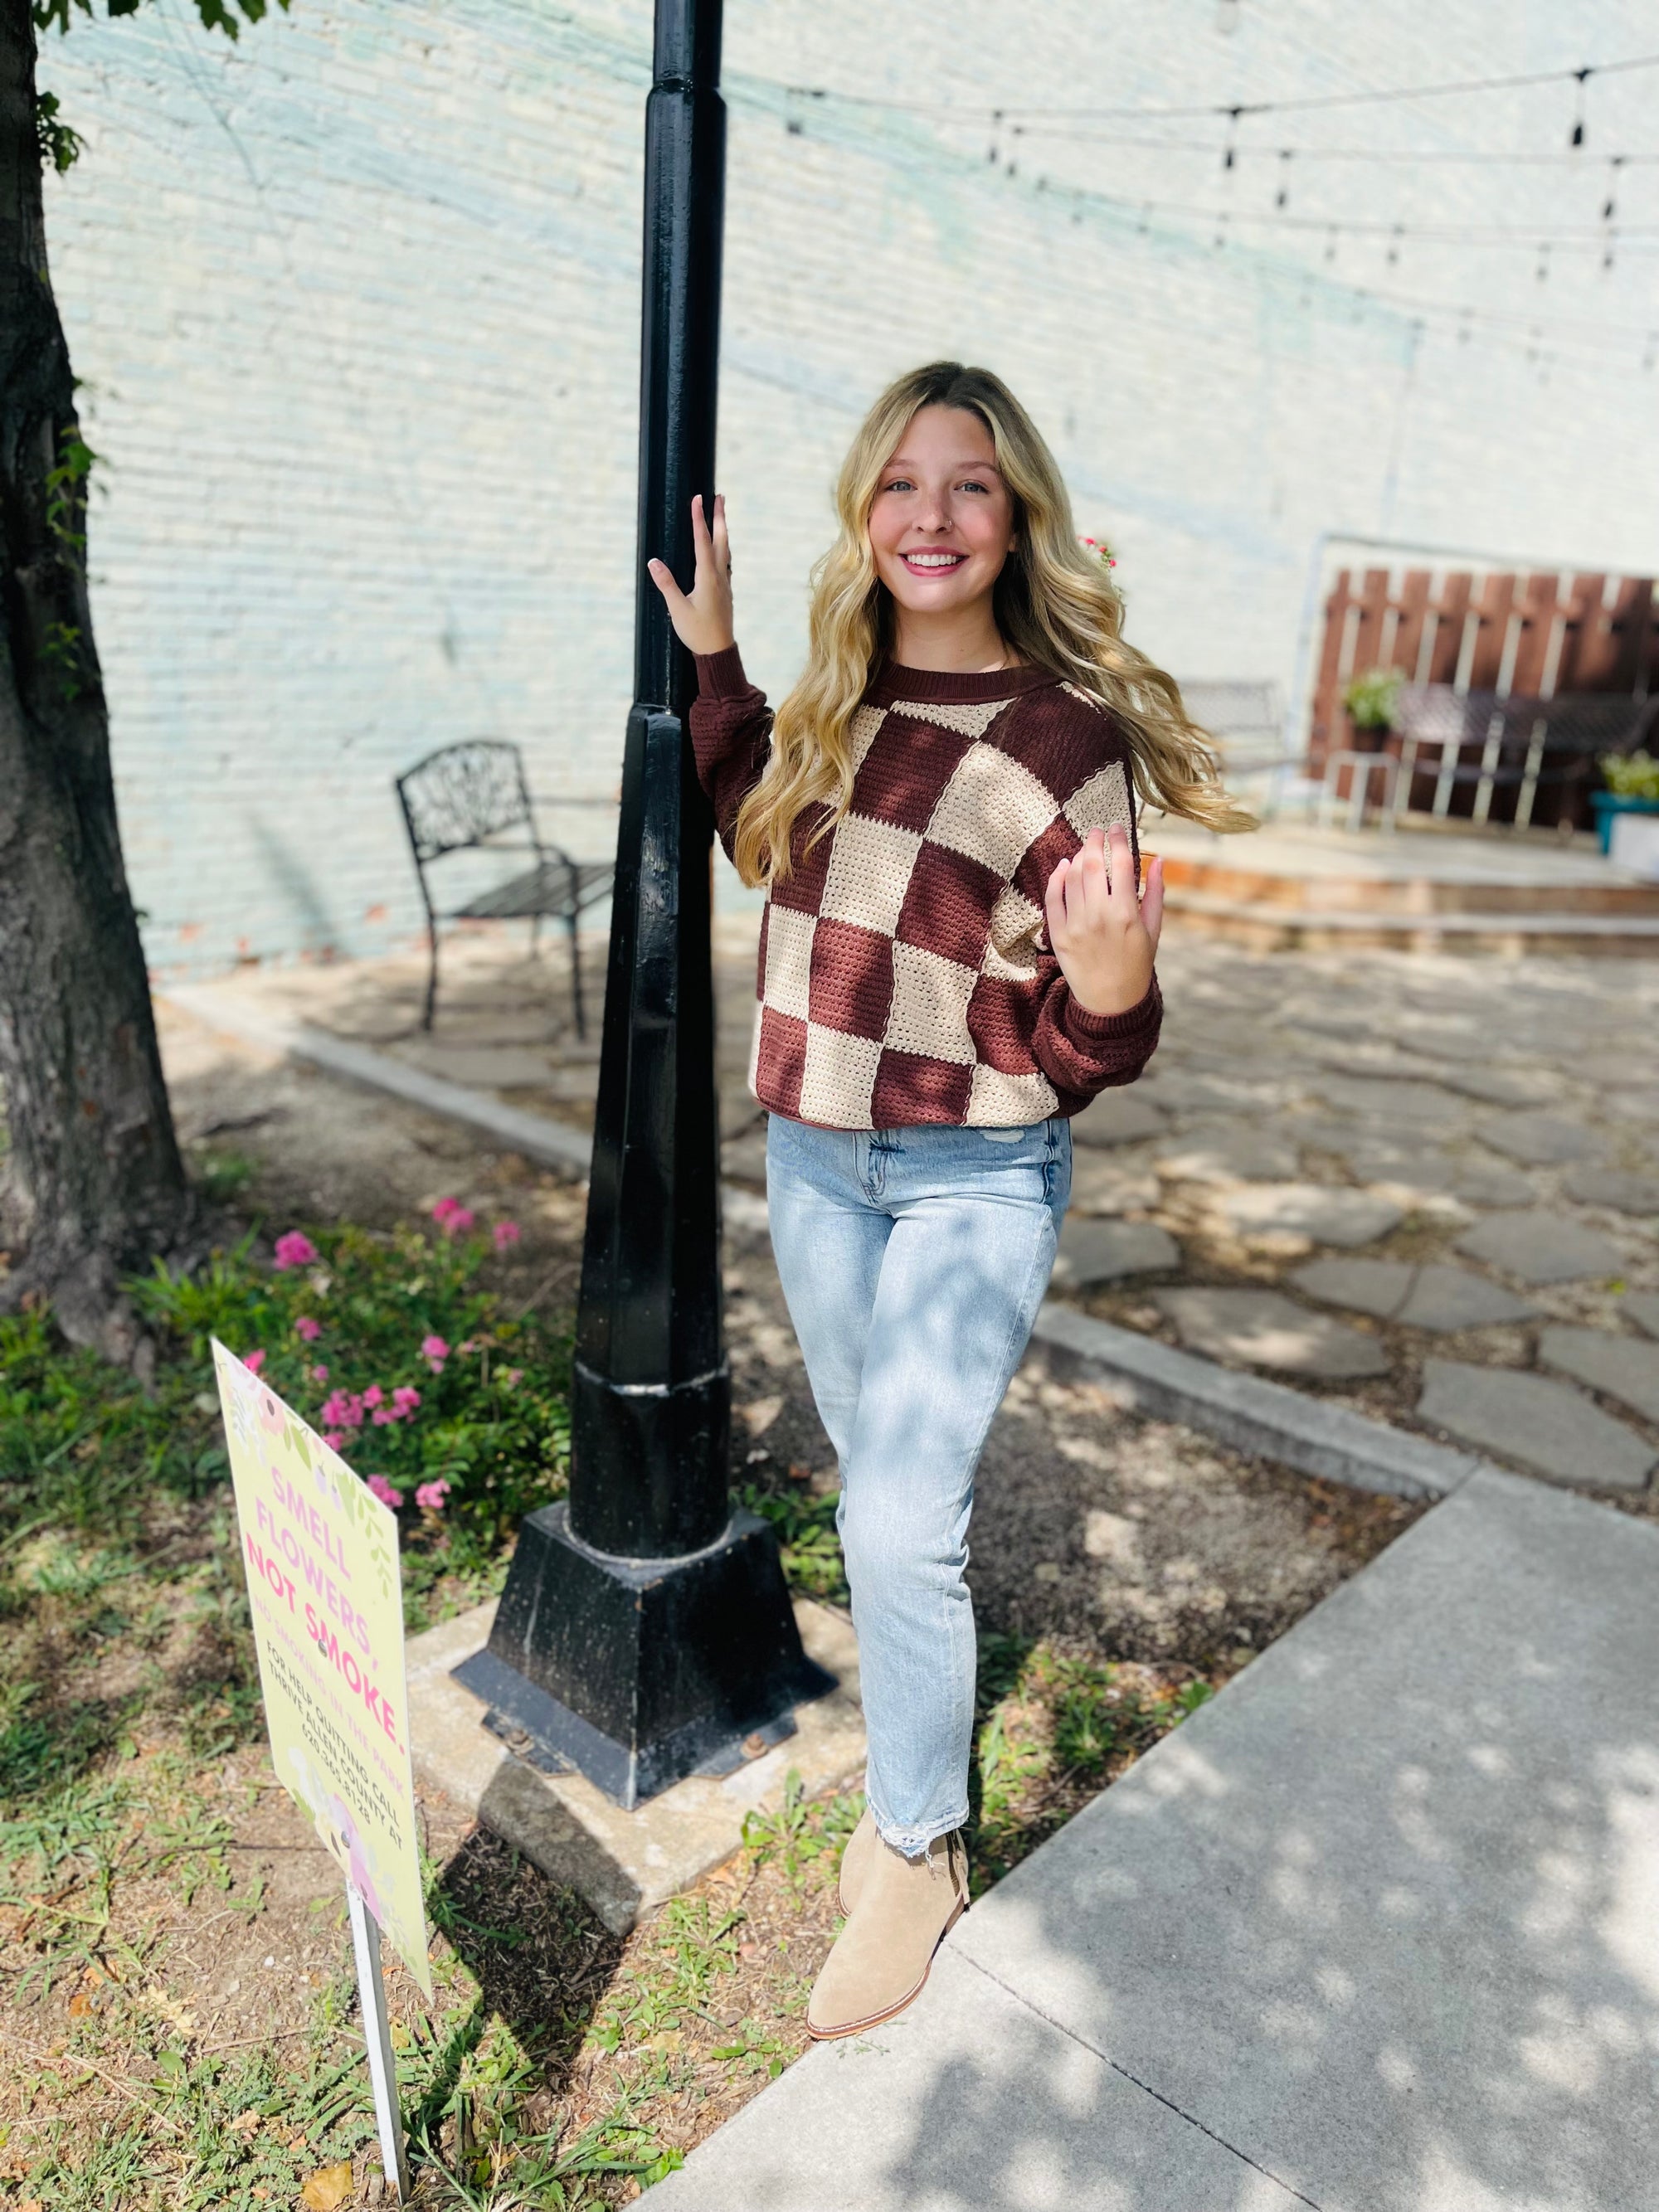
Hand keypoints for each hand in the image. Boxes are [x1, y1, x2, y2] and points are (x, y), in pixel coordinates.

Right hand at [647, 492, 734, 656]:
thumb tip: (653, 562)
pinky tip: (721, 549)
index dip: (698, 518)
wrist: (718, 651)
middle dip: (719, 516)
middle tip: (720, 496)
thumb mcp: (677, 609)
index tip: (697, 498)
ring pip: (726, 549)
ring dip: (723, 530)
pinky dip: (723, 547)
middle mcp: (719, 576)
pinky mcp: (725, 591)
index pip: (702, 540)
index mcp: (707, 577)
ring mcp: (724, 583)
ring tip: (721, 515)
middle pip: (721, 539)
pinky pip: (725, 562)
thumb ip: (666, 584)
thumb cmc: (698, 632)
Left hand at [1044, 826, 1163, 1016]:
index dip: (1118, 839)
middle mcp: (1099, 916)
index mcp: (1126, 913)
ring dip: (1078, 856)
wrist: (1110, 1001)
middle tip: (1096, 831)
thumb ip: (1155, 892)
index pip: (1121, 863)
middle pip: (1093, 864)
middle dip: (1094, 840)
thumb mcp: (1153, 930)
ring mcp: (1076, 925)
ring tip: (1085, 849)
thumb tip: (1159, 859)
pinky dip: (1057, 878)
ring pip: (1073, 877)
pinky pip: (1053, 898)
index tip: (1116, 828)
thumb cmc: (1136, 963)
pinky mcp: (1059, 934)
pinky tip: (1064, 867)